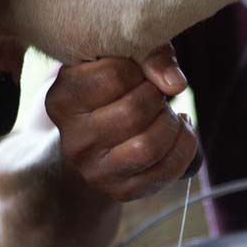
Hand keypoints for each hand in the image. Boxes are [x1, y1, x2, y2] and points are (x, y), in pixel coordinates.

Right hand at [44, 45, 199, 201]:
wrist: (92, 142)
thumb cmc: (110, 90)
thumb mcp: (119, 60)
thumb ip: (149, 54)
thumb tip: (175, 84)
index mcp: (62, 100)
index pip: (114, 74)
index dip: (138, 68)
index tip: (137, 72)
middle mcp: (73, 141)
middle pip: (134, 111)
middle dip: (157, 97)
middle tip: (156, 94)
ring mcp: (95, 172)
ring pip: (149, 146)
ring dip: (171, 124)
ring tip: (168, 114)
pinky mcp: (121, 192)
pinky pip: (167, 170)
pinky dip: (185, 145)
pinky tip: (178, 132)